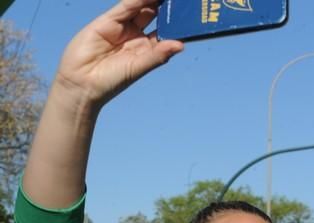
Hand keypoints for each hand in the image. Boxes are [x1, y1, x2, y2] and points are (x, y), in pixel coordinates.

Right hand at [56, 0, 183, 107]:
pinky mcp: (108, 20)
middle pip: (156, 15)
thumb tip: (180, 45)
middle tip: (185, 1)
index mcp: (146, 50)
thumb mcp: (137, 68)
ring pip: (142, 6)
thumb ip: (157, 55)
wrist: (81, 84)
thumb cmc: (110, 82)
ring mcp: (122, 27)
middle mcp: (136, 36)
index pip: (165, 30)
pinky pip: (126, 6)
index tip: (192, 14)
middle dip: (168, 6)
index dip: (177, 22)